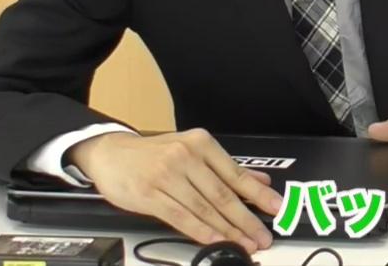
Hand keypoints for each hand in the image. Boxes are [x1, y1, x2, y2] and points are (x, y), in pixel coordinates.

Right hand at [67, 129, 280, 251]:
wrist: (110, 152)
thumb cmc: (153, 154)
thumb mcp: (191, 150)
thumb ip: (225, 167)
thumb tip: (259, 179)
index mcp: (202, 144)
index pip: (237, 174)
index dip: (259, 195)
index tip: (277, 209)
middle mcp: (186, 157)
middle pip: (223, 194)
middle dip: (247, 219)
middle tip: (263, 236)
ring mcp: (167, 175)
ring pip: (204, 208)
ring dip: (228, 230)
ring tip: (244, 244)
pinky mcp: (149, 194)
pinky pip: (180, 216)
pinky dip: (200, 231)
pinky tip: (215, 240)